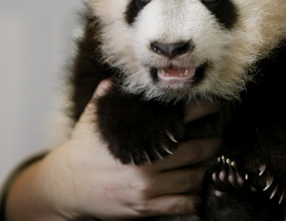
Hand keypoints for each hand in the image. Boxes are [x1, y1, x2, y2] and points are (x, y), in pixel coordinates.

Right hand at [5, 80, 220, 219]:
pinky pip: (179, 204)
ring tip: (216, 161)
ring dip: (207, 170)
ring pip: (191, 178)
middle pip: (194, 151)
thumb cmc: (80, 152)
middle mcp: (147, 163)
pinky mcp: (145, 207)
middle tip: (221, 138)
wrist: (64, 188)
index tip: (215, 106)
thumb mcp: (90, 120)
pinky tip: (202, 191)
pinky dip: (194, 198)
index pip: (178, 120)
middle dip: (212, 143)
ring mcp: (147, 188)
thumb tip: (113, 79)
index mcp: (139, 138)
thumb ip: (104, 97)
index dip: (201, 111)